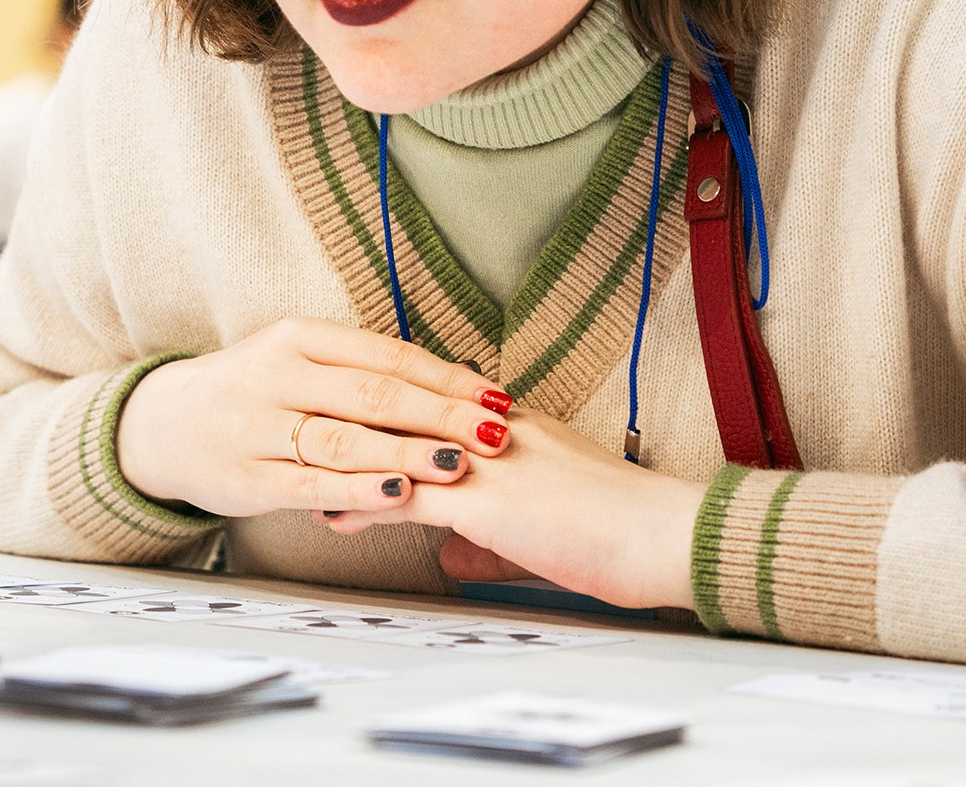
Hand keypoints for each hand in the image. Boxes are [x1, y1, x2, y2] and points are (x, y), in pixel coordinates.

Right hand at [115, 318, 511, 517]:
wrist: (163, 425)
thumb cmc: (253, 393)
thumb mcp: (300, 361)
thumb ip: (364, 372)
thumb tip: (456, 384)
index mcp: (300, 338)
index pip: (387, 354)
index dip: (447, 377)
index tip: (495, 396)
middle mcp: (279, 376)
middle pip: (374, 394)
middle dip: (441, 414)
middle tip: (493, 433)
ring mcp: (259, 428)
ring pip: (345, 439)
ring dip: (407, 453)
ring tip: (458, 465)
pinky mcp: (247, 478)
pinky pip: (311, 485)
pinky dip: (358, 492)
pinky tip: (398, 496)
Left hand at [315, 408, 704, 609]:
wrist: (662, 536)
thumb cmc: (623, 534)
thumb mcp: (550, 529)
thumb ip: (495, 539)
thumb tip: (456, 559)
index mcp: (515, 427)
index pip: (434, 406)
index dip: (386, 415)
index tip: (345, 424)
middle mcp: (496, 431)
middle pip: (404, 414)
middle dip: (350, 429)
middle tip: (303, 440)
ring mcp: (489, 462)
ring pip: (396, 448)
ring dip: (345, 465)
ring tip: (302, 481)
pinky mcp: (487, 500)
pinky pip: (408, 495)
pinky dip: (366, 505)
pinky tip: (334, 517)